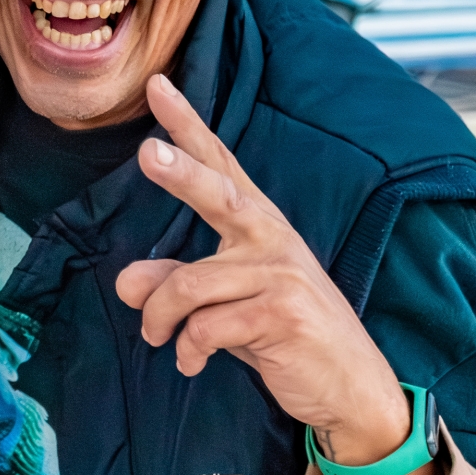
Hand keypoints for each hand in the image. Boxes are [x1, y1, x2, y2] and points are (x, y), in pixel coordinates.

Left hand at [116, 75, 437, 474]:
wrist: (349, 389)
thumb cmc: (283, 337)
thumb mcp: (223, 307)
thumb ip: (176, 287)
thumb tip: (125, 282)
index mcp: (259, 226)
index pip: (220, 165)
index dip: (188, 126)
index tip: (158, 85)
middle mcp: (272, 239)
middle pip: (220, 195)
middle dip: (182, 172)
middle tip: (147, 152)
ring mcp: (281, 275)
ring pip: (190, 283)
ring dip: (161, 318)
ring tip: (157, 339)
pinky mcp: (282, 314)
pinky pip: (207, 326)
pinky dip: (189, 348)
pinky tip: (192, 362)